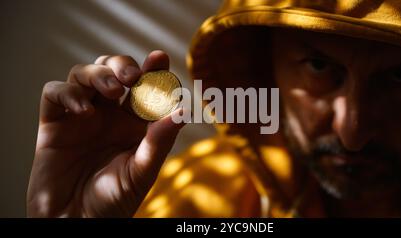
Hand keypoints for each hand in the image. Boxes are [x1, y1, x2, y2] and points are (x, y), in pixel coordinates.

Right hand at [27, 51, 185, 216]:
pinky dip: (67, 93)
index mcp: (133, 122)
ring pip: (84, 73)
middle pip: (113, 70)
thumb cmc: (114, 201)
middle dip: (123, 64)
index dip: (152, 69)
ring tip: (113, 92)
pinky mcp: (54, 123)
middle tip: (133, 75)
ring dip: (99, 74)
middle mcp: (108, 114)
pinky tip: (84, 110)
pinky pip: (54, 93)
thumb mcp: (141, 172)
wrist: (78, 222)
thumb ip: (159, 142)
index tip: (160, 58)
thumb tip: (182, 112)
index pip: (144, 86)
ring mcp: (81, 116)